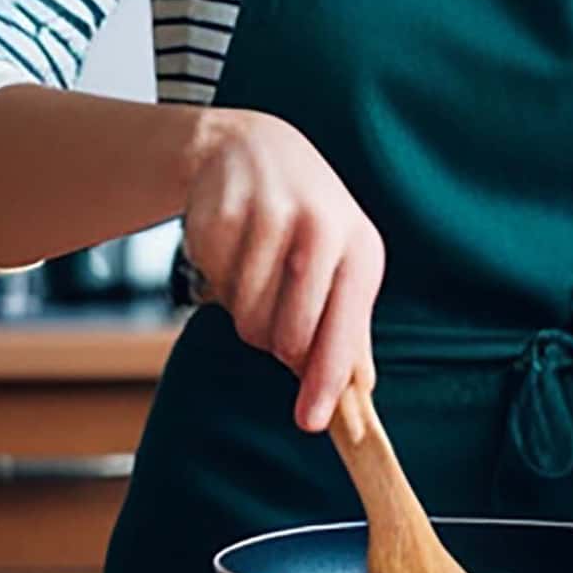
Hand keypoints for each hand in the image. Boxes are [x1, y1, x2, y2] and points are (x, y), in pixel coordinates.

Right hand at [182, 109, 385, 433]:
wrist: (256, 150)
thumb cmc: (309, 220)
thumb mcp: (345, 263)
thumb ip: (349, 328)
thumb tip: (360, 393)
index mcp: (360, 247)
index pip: (344, 327)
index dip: (326, 379)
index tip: (312, 422)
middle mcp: (321, 228)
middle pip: (287, 335)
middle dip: (277, 345)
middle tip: (276, 320)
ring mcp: (268, 218)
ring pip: (246, 317)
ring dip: (246, 315)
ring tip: (260, 277)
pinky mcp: (220, 215)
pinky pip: (212, 287)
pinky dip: (219, 285)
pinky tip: (236, 253)